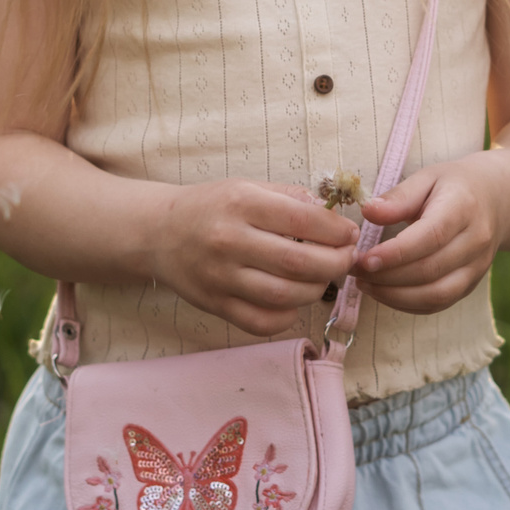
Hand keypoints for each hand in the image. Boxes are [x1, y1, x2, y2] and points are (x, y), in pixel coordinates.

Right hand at [146, 179, 356, 337]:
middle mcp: (229, 241)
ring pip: (285, 296)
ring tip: (323, 278)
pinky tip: (293, 301)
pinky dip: (288, 316)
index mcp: (242, 203)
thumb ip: (292, 199)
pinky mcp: (215, 305)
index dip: (336, 232)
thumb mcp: (249, 187)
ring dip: (317, 290)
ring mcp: (220, 277)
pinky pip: (262, 322)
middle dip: (336, 264)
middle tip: (346, 259)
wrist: (159, 232)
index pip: (303, 221)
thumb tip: (335, 218)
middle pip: (299, 263)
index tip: (349, 235)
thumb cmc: (212, 206)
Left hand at [352, 157, 504, 316]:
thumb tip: (368, 212)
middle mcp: (476, 241)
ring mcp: (477, 267)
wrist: (497, 200)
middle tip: (355, 270)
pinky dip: (408, 304)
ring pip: (437, 294)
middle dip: (388, 277)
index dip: (396, 253)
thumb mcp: (428, 178)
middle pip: (431, 269)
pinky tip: (384, 293)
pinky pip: (439, 304)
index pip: (431, 236)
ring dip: (395, 296)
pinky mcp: (471, 284)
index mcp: (464, 207)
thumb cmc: (454, 186)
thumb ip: (399, 197)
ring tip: (365, 284)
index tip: (364, 259)